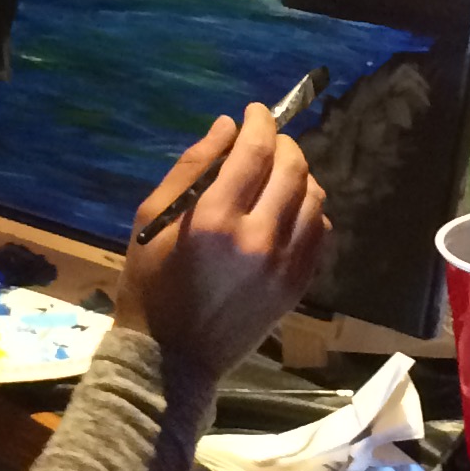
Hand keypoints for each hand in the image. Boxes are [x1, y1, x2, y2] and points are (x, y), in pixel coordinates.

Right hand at [115, 106, 328, 377]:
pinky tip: (287, 209)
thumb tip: (226, 127)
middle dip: (282, 143)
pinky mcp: (298, 285)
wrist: (172, 359)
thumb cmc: (150, 285)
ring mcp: (284, 265)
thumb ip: (191, 167)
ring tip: (277, 173)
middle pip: (292, 168)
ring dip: (299, 174)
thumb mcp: (152, 219)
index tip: (254, 111)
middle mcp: (257, 239)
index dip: (259, 122)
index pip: (254, 152)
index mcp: (214, 220)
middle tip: (266, 139)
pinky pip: (319, 232)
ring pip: (313, 197)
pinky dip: (309, 210)